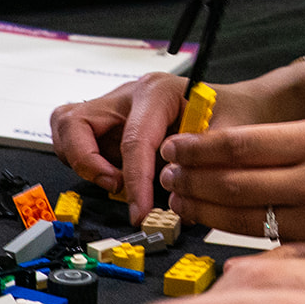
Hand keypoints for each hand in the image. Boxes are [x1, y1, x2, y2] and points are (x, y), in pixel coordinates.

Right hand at [50, 73, 270, 224]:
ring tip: (115, 181)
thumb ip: (200, 164)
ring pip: (68, 128)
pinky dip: (87, 161)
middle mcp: (129, 95)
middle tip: (115, 186)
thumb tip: (173, 192)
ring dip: (83, 161)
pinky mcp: (109, 123)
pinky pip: (78, 138)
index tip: (140, 211)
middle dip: (87, 162)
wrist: (236, 106)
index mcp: (156, 92)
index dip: (134, 182)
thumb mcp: (227, 136)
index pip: (133, 140)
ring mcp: (115, 108)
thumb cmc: (231, 115)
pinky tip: (116, 174)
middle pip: (76, 123)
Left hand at [158, 120, 304, 250]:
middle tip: (168, 178)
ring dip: (204, 211)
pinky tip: (214, 238)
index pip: (238, 144)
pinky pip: (269, 251)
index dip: (196, 149)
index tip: (172, 149)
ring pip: (244, 218)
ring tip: (182, 202)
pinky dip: (236, 246)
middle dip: (191, 181)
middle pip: (234, 183)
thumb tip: (207, 154)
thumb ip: (270, 145)